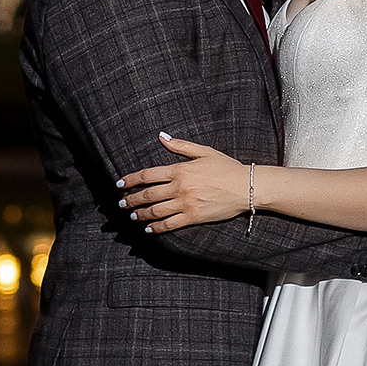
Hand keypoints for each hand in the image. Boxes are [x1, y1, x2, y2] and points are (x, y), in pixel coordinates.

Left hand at [116, 134, 243, 231]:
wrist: (246, 186)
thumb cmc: (226, 167)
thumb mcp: (203, 151)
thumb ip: (180, 145)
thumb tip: (161, 137)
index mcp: (179, 169)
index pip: (147, 175)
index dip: (131, 180)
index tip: (120, 185)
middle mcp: (179, 187)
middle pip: (148, 194)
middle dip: (132, 199)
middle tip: (122, 203)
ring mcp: (186, 203)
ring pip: (156, 211)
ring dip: (141, 214)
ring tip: (133, 215)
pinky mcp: (194, 217)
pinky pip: (170, 224)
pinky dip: (157, 227)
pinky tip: (149, 228)